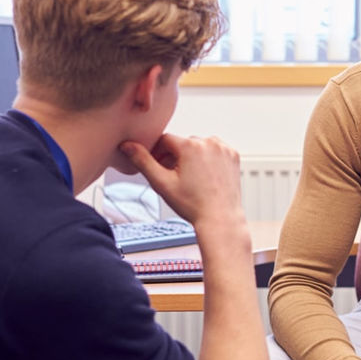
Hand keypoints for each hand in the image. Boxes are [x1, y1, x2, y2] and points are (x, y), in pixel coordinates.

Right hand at [120, 134, 243, 227]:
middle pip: (182, 143)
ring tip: (190, 178)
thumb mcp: (162, 183)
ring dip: (191, 156)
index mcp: (191, 146)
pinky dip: (208, 159)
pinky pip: (214, 151)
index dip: (157, 153)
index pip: (165, 140)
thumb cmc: (193, 205)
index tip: (158, 167)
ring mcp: (223, 148)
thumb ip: (142, 161)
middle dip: (174, 156)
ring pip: (198, 146)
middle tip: (172, 177)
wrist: (220, 219)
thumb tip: (127, 145)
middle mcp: (209, 142)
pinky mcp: (233, 155)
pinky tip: (204, 176)